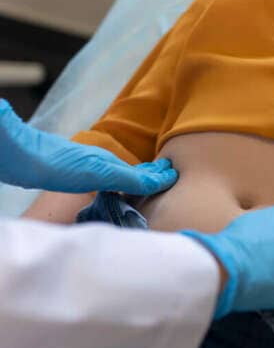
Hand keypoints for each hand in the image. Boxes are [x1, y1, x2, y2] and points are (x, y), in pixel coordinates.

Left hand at [0, 99, 177, 194]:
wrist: (23, 157)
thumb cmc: (61, 166)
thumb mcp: (101, 172)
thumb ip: (130, 177)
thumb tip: (162, 180)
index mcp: (111, 162)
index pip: (143, 171)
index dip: (158, 175)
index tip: (176, 176)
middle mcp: (101, 162)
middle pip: (131, 170)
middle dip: (149, 175)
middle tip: (166, 180)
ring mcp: (86, 167)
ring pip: (117, 175)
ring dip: (132, 181)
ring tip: (144, 188)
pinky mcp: (71, 173)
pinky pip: (102, 180)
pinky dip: (114, 185)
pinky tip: (109, 190)